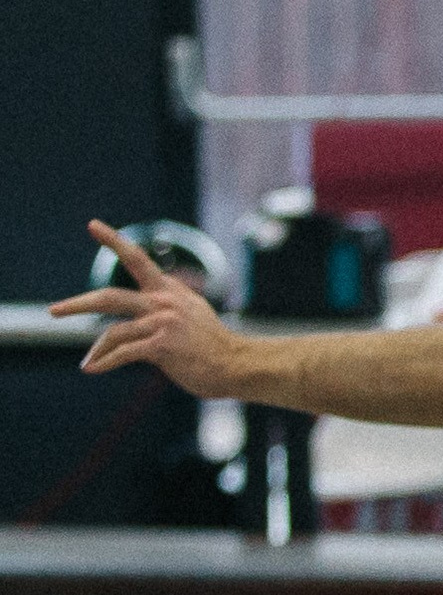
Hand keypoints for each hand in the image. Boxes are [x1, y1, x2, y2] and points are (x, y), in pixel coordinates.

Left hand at [52, 222, 242, 394]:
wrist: (236, 364)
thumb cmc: (212, 346)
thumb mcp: (191, 314)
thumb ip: (167, 306)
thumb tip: (144, 311)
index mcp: (169, 290)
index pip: (137, 259)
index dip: (113, 241)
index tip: (92, 225)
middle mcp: (163, 301)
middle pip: (110, 297)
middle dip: (78, 304)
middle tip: (53, 311)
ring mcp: (162, 322)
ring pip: (112, 330)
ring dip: (96, 350)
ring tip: (87, 363)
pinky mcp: (161, 345)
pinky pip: (123, 353)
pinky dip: (105, 362)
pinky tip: (92, 369)